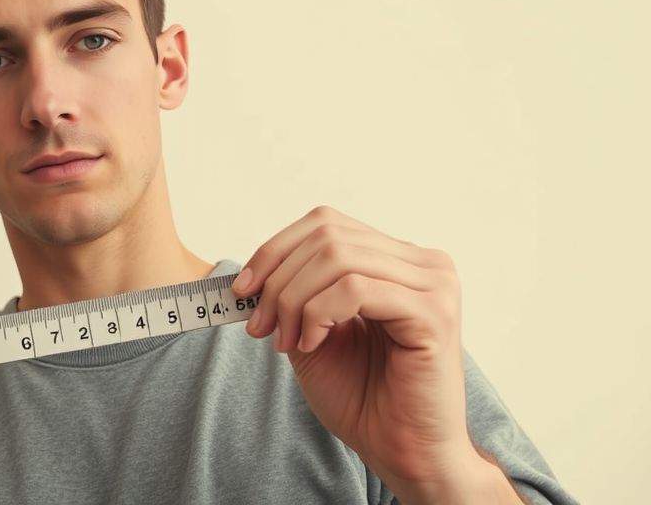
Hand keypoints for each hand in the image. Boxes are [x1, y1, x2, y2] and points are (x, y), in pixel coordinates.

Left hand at [232, 205, 485, 495]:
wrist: (402, 453)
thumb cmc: (363, 397)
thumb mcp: (312, 332)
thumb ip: (294, 294)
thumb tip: (252, 272)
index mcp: (397, 260)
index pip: (325, 223)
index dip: (275, 250)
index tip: (242, 290)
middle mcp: (423, 263)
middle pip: (327, 237)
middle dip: (279, 280)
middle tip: (261, 326)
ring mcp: (435, 284)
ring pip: (337, 259)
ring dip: (294, 301)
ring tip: (286, 341)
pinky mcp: (434, 313)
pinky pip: (355, 290)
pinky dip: (319, 314)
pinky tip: (312, 345)